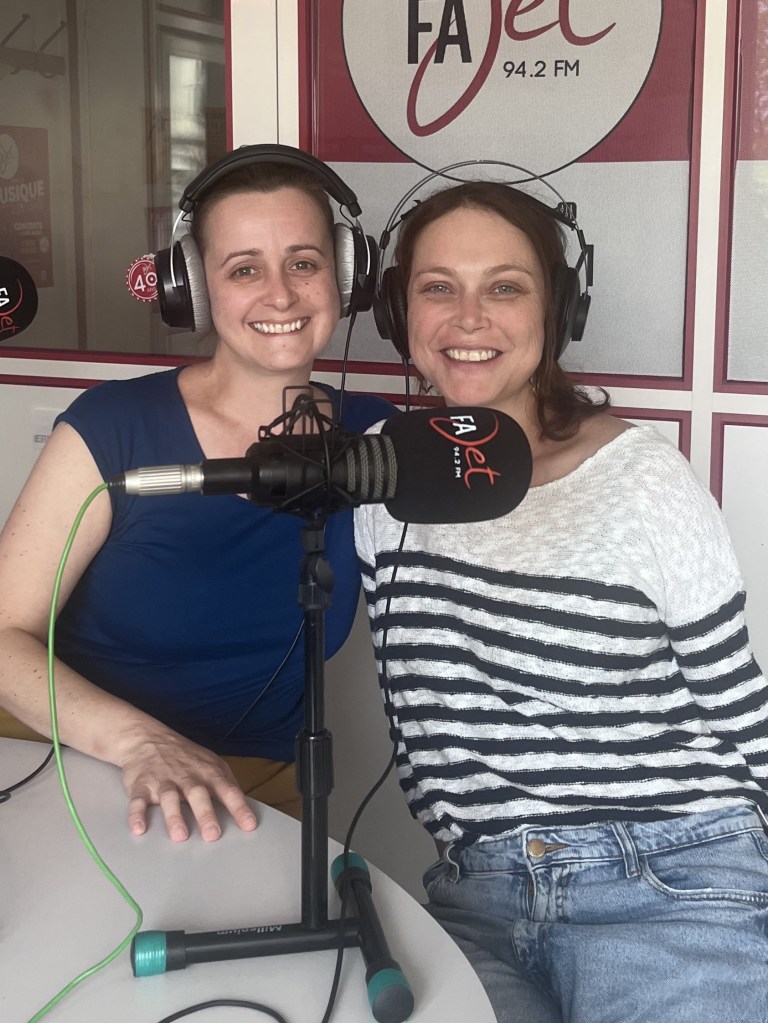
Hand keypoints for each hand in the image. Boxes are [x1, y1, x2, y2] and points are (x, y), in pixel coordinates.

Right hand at [118, 728, 258, 841]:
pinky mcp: (141, 785)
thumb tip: (245, 809)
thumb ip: (227, 785)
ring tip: (180, 836)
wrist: (147, 737)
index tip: (249, 825)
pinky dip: (137, 814)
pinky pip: (138, 800)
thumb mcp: (211, 764)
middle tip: (213, 835)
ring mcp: (163, 780)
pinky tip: (139, 829)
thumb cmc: (185, 757)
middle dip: (206, 814)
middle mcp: (187, 776)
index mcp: (208, 772)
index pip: (227, 790)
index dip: (239, 807)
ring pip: (169, 797)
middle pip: (198, 794)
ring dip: (174, 816)